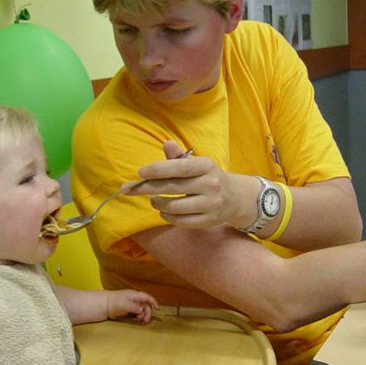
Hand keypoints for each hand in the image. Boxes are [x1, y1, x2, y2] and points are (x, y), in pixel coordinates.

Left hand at [107, 289, 156, 322]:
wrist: (104, 305)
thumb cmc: (115, 302)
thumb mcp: (125, 305)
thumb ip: (135, 308)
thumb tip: (142, 310)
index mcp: (135, 295)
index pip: (147, 297)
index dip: (153, 302)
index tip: (157, 308)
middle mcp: (135, 299)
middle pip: (145, 305)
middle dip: (147, 313)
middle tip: (146, 321)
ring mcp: (132, 305)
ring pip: (142, 310)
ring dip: (142, 316)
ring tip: (139, 320)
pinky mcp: (129, 310)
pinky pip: (137, 313)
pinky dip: (138, 317)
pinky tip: (135, 320)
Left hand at [128, 140, 256, 228]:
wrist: (235, 197)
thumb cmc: (208, 177)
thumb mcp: (197, 164)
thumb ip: (179, 157)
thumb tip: (166, 144)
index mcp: (206, 166)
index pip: (180, 167)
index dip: (158, 169)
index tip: (140, 173)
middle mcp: (210, 184)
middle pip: (173, 187)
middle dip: (147, 188)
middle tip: (129, 189)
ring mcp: (211, 204)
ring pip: (175, 207)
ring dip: (157, 204)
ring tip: (153, 200)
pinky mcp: (209, 220)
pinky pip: (181, 221)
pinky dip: (168, 217)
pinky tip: (164, 211)